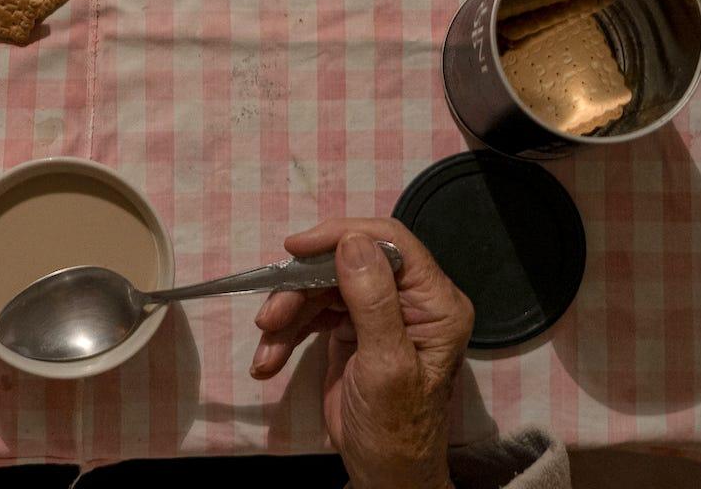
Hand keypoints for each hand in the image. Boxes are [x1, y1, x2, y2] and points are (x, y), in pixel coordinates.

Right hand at [250, 218, 473, 488]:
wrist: (384, 474)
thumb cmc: (396, 428)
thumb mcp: (386, 365)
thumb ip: (373, 301)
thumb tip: (352, 242)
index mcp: (434, 302)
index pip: (391, 243)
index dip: (342, 235)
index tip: (297, 247)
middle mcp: (409, 300)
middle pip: (346, 265)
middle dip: (302, 288)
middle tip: (270, 317)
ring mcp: (377, 314)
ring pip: (322, 289)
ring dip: (287, 315)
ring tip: (266, 347)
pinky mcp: (350, 331)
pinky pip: (312, 315)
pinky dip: (286, 336)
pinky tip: (267, 361)